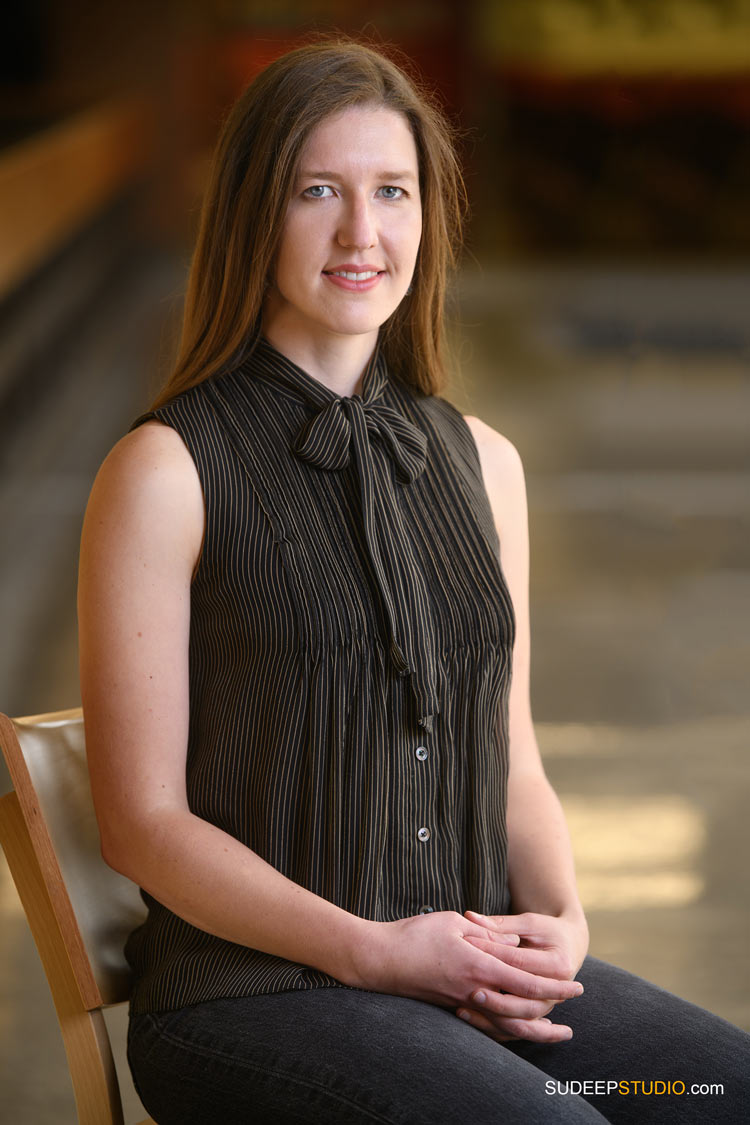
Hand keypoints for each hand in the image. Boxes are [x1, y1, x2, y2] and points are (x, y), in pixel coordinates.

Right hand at [357, 910, 584, 1016]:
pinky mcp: (452, 1008)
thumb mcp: (454, 922)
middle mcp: (474, 990)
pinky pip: (488, 1026)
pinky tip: (519, 1029)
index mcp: (478, 965)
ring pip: (507, 1024)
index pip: (526, 980)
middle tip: (576, 1000)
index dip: (554, 984)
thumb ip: (487, 934)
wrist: (379, 960)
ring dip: (536, 1029)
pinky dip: (510, 1030)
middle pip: (522, 1008)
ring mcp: (463, 1003)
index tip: (576, 984)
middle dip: (553, 1005)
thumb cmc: (415, 934)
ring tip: (558, 1032)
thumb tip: (513, 945)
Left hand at [454, 909, 589, 1043]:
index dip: (490, 952)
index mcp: (558, 964)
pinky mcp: (537, 1017)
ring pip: (520, 1023)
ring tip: (462, 1010)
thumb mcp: (529, 923)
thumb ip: (501, 924)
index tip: (465, 945)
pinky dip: (493, 1029)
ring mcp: (548, 1007)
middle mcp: (557, 991)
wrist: (569, 947)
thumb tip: (469, 916)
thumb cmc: (547, 931)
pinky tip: (470, 1020)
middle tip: (468, 990)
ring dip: (490, 1019)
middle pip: (524, 1001)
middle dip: (494, 998)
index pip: (518, 961)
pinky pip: (514, 1031)